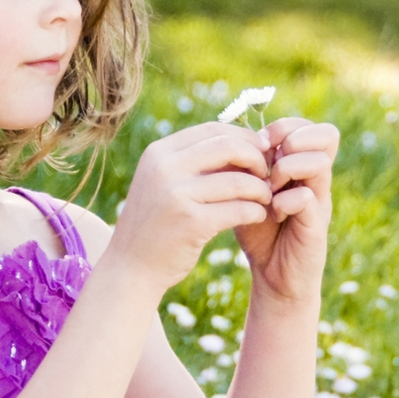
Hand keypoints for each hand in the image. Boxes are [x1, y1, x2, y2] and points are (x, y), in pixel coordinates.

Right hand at [105, 122, 273, 292]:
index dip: (244, 137)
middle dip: (256, 159)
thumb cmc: (155, 224)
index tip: (261, 150)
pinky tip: (259, 216)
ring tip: (266, 198)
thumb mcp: (164, 183)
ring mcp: (176, 195)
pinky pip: (239, 209)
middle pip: (228, 147)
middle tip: (268, 175)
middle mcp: (165, 168)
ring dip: (260, 189)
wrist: (130, 268)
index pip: (212, 129)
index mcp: (159, 153)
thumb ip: (193, 162)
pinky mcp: (192, 223)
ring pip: (238, 180)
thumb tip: (242, 143)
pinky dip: (256, 211)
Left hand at [234, 117, 338, 304]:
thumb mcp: (245, 191)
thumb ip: (242, 165)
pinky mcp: (317, 225)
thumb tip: (228, 137)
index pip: (307, 126)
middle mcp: (316, 179)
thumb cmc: (257, 230)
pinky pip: (308, 197)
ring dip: (288, 168)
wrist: (272, 275)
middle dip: (292, 140)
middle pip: (326, 135)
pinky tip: (272, 213)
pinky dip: (285, 201)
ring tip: (269, 188)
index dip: (283, 126)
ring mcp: (321, 200)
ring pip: (319, 162)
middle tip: (269, 161)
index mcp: (301, 165)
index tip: (258, 144)